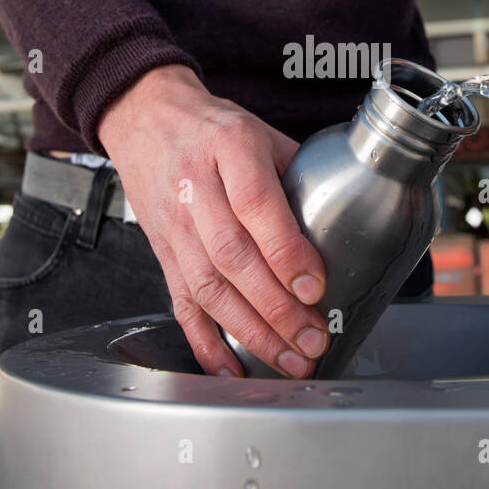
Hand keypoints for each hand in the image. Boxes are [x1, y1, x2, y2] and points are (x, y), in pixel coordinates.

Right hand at [97, 64, 329, 376]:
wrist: (146, 118)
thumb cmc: (212, 127)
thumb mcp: (261, 131)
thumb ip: (297, 175)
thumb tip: (342, 222)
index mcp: (230, 149)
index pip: (257, 206)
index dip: (286, 252)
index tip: (315, 287)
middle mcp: (196, 189)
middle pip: (233, 257)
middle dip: (276, 308)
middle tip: (312, 339)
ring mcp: (174, 225)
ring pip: (208, 288)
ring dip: (250, 332)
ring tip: (287, 360)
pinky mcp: (162, 253)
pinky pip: (181, 303)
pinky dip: (204, 342)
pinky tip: (231, 369)